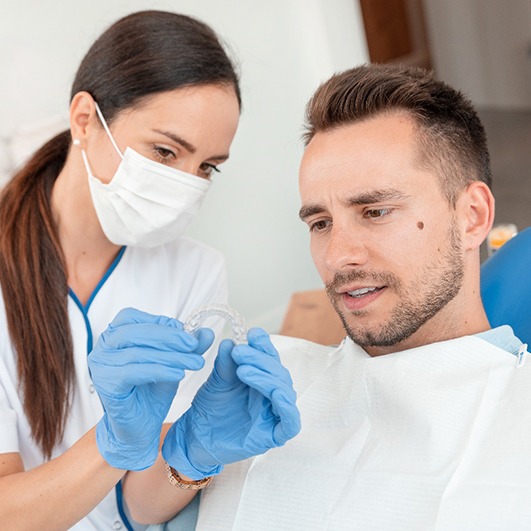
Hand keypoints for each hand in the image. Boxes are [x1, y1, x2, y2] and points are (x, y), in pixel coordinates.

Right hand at [88, 307, 213, 470]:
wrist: (138, 429)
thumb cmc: (150, 392)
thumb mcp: (172, 363)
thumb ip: (187, 347)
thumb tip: (207, 332)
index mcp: (113, 335)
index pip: (133, 317)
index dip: (161, 323)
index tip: (187, 334)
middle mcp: (102, 347)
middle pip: (136, 332)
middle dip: (169, 337)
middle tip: (194, 345)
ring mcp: (100, 366)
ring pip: (138, 353)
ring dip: (171, 356)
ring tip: (195, 362)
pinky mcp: (106, 384)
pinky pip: (134, 372)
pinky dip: (160, 371)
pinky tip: (179, 374)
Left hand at [162, 328, 300, 478]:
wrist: (195, 438)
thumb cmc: (209, 409)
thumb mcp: (217, 381)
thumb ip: (226, 364)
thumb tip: (229, 342)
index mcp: (262, 379)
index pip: (270, 358)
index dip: (264, 345)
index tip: (252, 333)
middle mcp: (272, 395)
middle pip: (278, 373)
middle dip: (260, 359)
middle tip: (238, 352)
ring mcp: (274, 415)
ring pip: (284, 392)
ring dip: (267, 378)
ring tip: (243, 370)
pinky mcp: (274, 436)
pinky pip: (290, 422)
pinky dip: (287, 407)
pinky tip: (276, 394)